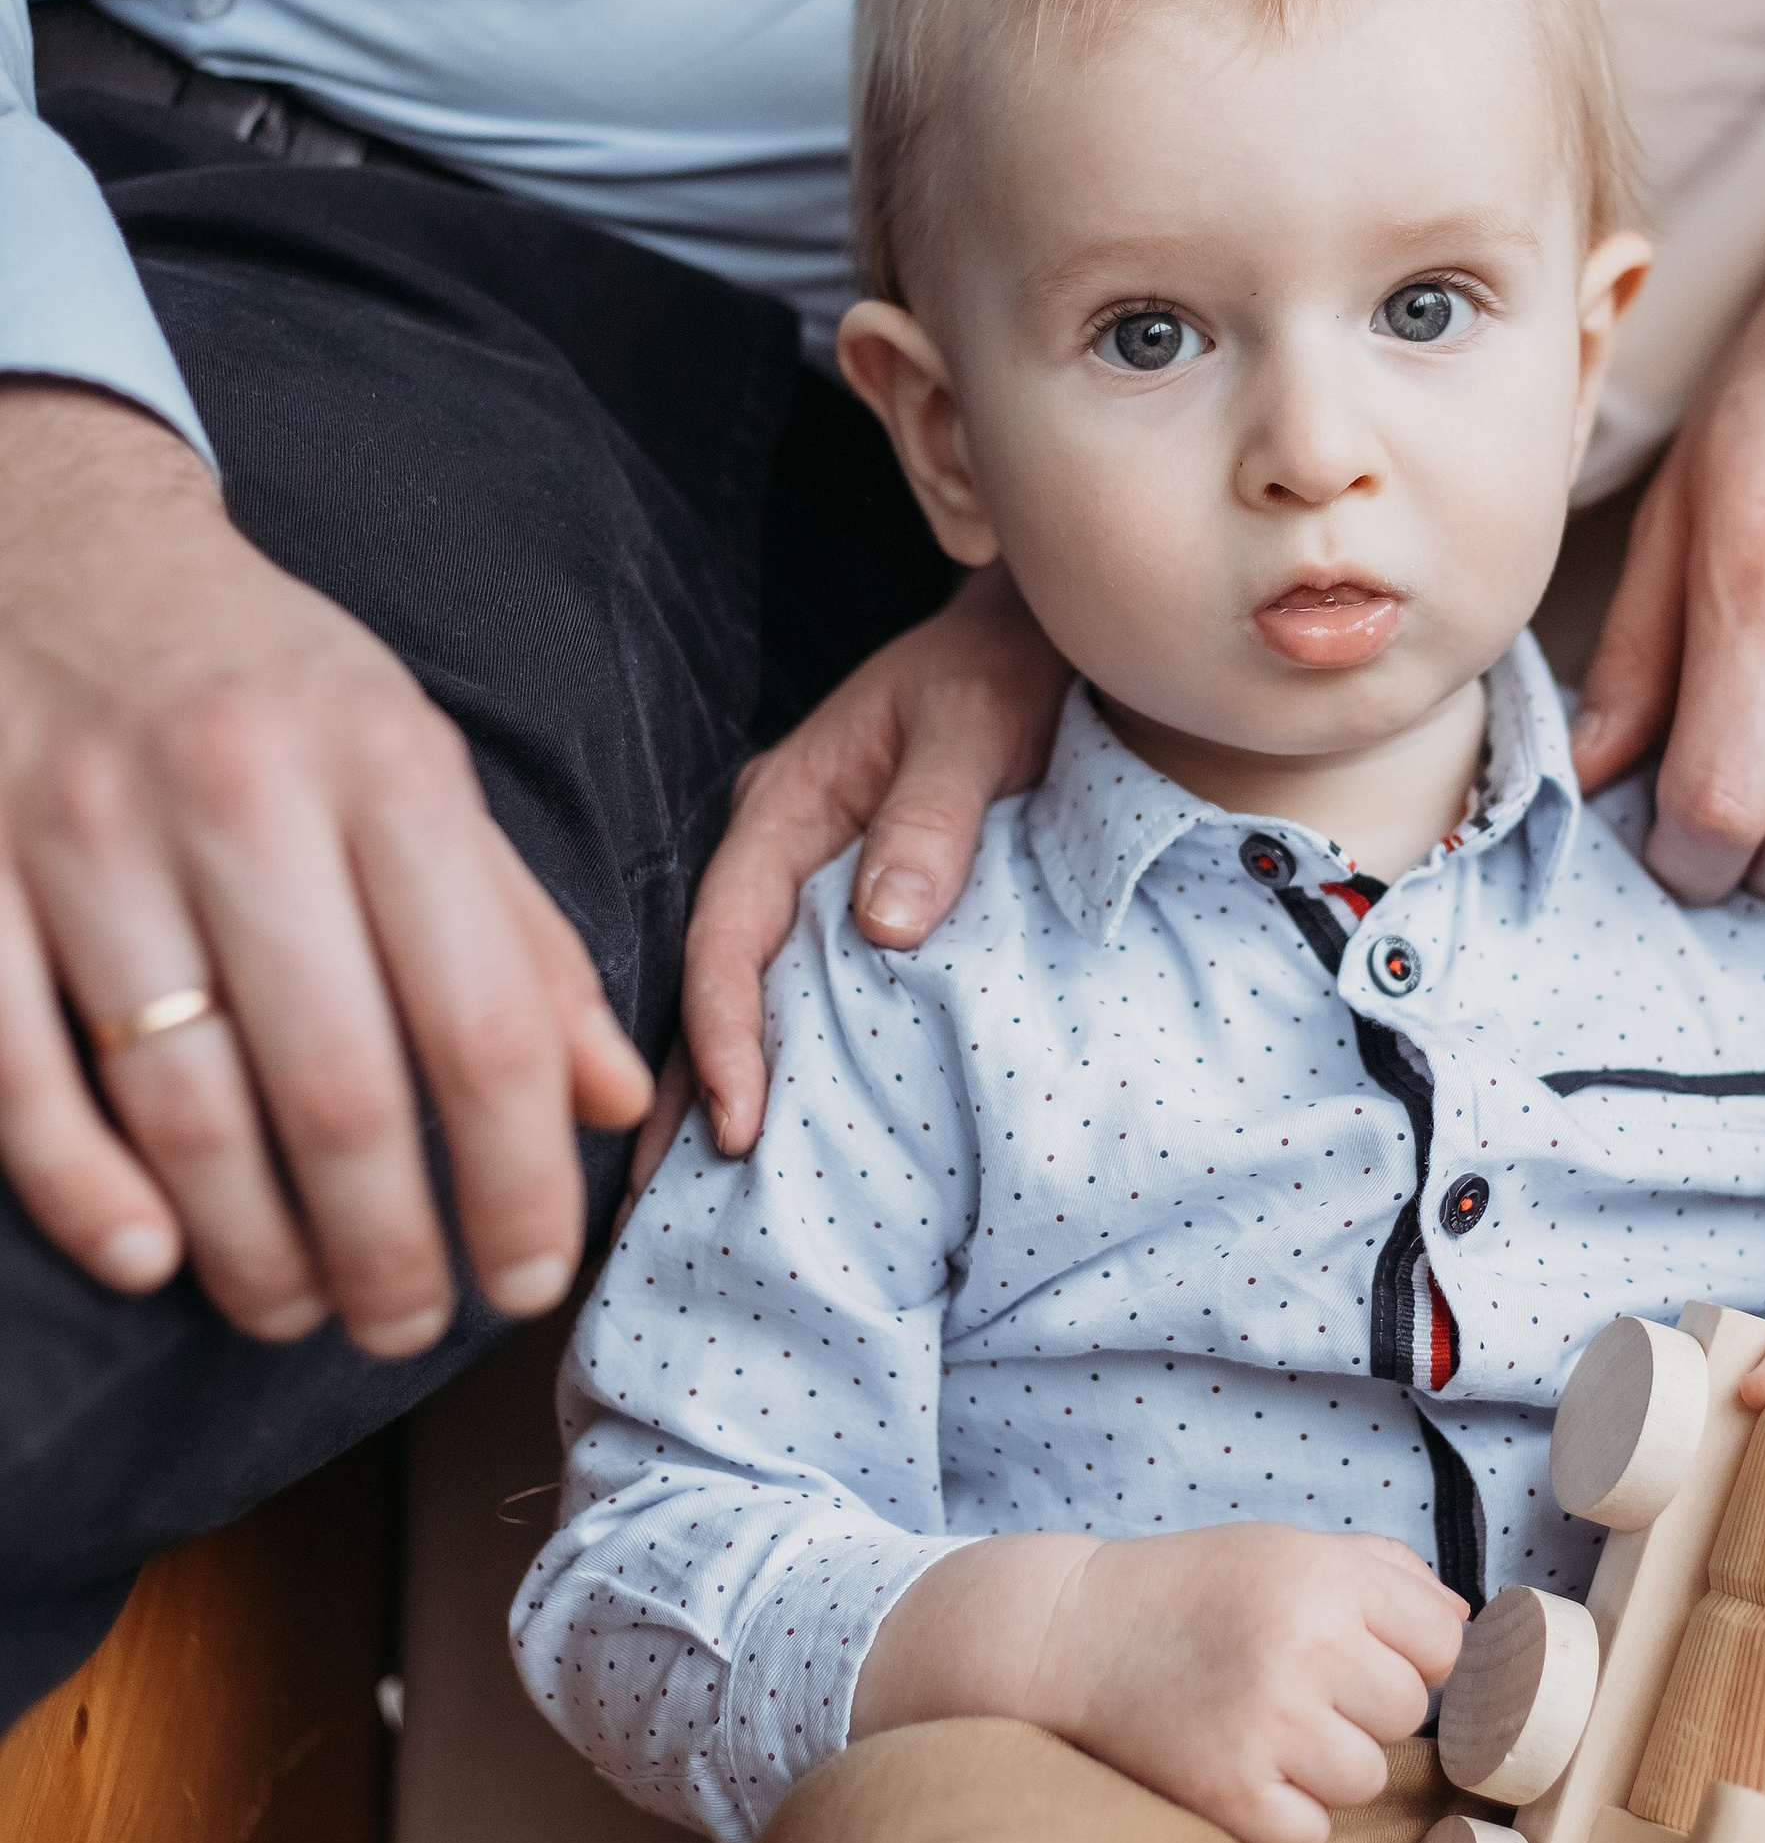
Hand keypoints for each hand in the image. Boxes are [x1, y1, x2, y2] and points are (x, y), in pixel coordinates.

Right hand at [0, 386, 649, 1349]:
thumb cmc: (266, 685)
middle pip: (339, 1089)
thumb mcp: (416, 769)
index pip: (483, 1021)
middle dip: (390, 1250)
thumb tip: (619, 1102)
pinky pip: (22, 1073)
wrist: (57, 544)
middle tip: (409, 1326)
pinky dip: (87, 1193)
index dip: (521, 1179)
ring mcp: (83, 834)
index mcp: (383, 767)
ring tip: (298, 1311)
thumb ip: (517, 936)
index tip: (531, 1277)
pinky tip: (152, 1260)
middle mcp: (237, 795)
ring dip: (253, 1250)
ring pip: (185, 1106)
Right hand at [664, 565, 1066, 1176]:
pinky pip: (783, 981)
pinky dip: (765, 1050)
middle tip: (657, 1211)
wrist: (1030, 631)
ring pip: (734, 989)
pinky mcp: (834, 891)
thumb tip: (886, 928)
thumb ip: (933, 818)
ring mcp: (796, 870)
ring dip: (708, 1081)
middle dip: (679, 1089)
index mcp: (784, 804)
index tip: (736, 1129)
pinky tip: (762, 1123)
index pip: (728, 938)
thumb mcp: (974, 727)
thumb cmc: (1003, 672)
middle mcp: (769, 842)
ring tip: (683, 1200)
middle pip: (705, 980)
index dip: (723, 1038)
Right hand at [854, 1522, 1469, 1842]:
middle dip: (1360, 1711)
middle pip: (1408, 1716)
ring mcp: (1266, 1722)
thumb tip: (1466, 1621)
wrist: (1064, 1635)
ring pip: (1365, 1781)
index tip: (1352, 1655)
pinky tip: (1239, 1773)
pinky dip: (1280, 1818)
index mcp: (1325, 1577)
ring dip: (1324, 1769)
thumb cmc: (1187, 1593)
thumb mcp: (1283, 1548)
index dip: (1406, 1655)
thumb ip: (1383, 1571)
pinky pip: (1309, 1834)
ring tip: (1263, 1730)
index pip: (1445, 1644)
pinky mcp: (1227, 1791)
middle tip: (1290, 1690)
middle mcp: (1305, 1644)